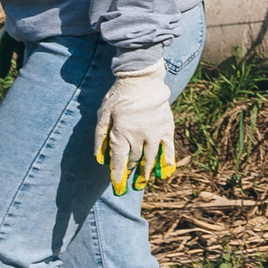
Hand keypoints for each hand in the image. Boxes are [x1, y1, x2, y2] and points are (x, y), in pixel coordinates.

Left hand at [93, 67, 178, 192]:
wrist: (142, 80)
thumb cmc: (119, 96)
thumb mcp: (103, 114)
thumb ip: (101, 137)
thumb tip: (100, 158)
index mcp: (122, 133)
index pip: (119, 160)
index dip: (118, 175)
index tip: (118, 186)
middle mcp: (139, 136)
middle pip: (134, 159)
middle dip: (130, 172)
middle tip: (129, 183)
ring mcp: (154, 133)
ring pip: (150, 158)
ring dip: (146, 171)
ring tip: (143, 182)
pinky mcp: (166, 128)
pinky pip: (168, 149)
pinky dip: (166, 162)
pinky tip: (164, 173)